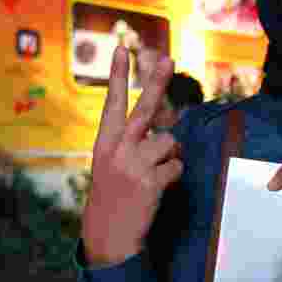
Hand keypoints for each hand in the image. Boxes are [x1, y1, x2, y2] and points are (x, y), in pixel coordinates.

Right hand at [81, 47, 182, 266]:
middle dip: (156, 83)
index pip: (112, 103)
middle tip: (167, 58)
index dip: (118, 76)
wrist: (109, 234)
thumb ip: (135, 142)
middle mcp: (117, 149)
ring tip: (153, 173)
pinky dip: (174, 176)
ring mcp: (134, 165)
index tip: (122, 47)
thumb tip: (169, 127)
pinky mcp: (150, 181)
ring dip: (170, 157)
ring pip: (170, 143)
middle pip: (144, 109)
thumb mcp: (114, 164)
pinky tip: (158, 188)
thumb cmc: (115, 195)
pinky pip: (177, 167)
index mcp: (104, 142)